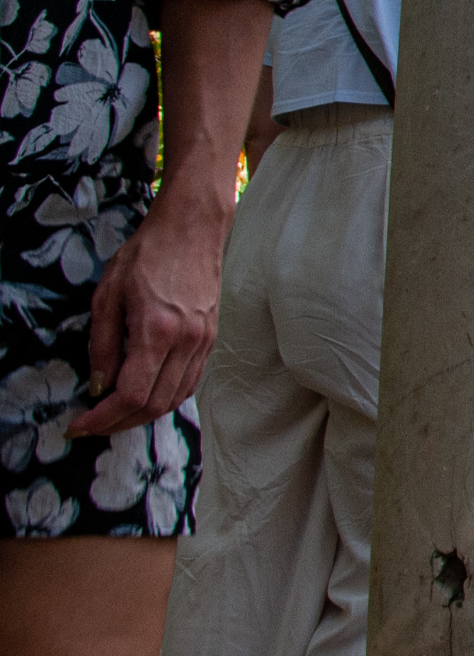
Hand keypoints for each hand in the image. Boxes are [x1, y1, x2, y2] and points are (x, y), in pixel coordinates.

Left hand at [73, 189, 229, 435]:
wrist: (192, 230)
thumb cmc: (147, 254)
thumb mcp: (108, 295)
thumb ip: (102, 345)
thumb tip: (98, 385)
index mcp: (157, 331)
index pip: (132, 394)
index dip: (104, 418)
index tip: (80, 425)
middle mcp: (187, 342)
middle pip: (155, 405)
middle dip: (119, 423)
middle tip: (92, 425)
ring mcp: (204, 342)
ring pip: (175, 399)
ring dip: (143, 415)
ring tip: (114, 415)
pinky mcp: (211, 338)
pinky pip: (189, 382)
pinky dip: (165, 398)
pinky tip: (145, 395)